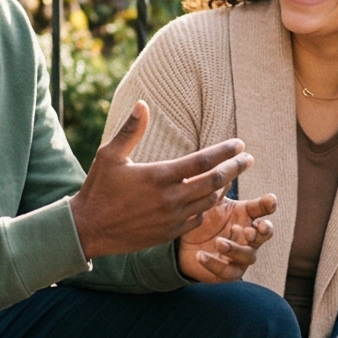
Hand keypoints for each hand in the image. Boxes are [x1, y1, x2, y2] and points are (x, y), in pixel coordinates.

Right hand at [70, 101, 253, 258]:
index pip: (203, 161)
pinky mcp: (170, 233)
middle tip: (248, 159)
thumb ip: (130, 130)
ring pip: (210, 201)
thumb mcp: (109, 155)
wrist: (89, 229)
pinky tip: (208, 198)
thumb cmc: (98, 189)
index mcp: (159, 176)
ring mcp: (172, 218)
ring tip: (231, 177)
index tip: (240, 144)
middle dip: (235, 168)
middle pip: (215, 181)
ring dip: (223, 188)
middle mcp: (171, 198)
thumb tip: (142, 104)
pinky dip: (207, 207)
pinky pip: (198, 218)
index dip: (225, 151)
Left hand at [177, 192, 277, 282]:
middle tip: (250, 229)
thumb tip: (223, 164)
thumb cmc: (201, 218)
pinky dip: (216, 264)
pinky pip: (228, 272)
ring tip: (219, 241)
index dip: (269, 204)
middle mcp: (248, 235)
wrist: (183, 243)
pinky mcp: (229, 271)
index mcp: (246, 214)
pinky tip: (201, 255)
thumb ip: (215, 187)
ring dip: (236, 249)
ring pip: (249, 255)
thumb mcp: (206, 201)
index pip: (263, 208)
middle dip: (262, 232)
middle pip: (265, 234)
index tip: (270, 200)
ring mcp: (241, 255)